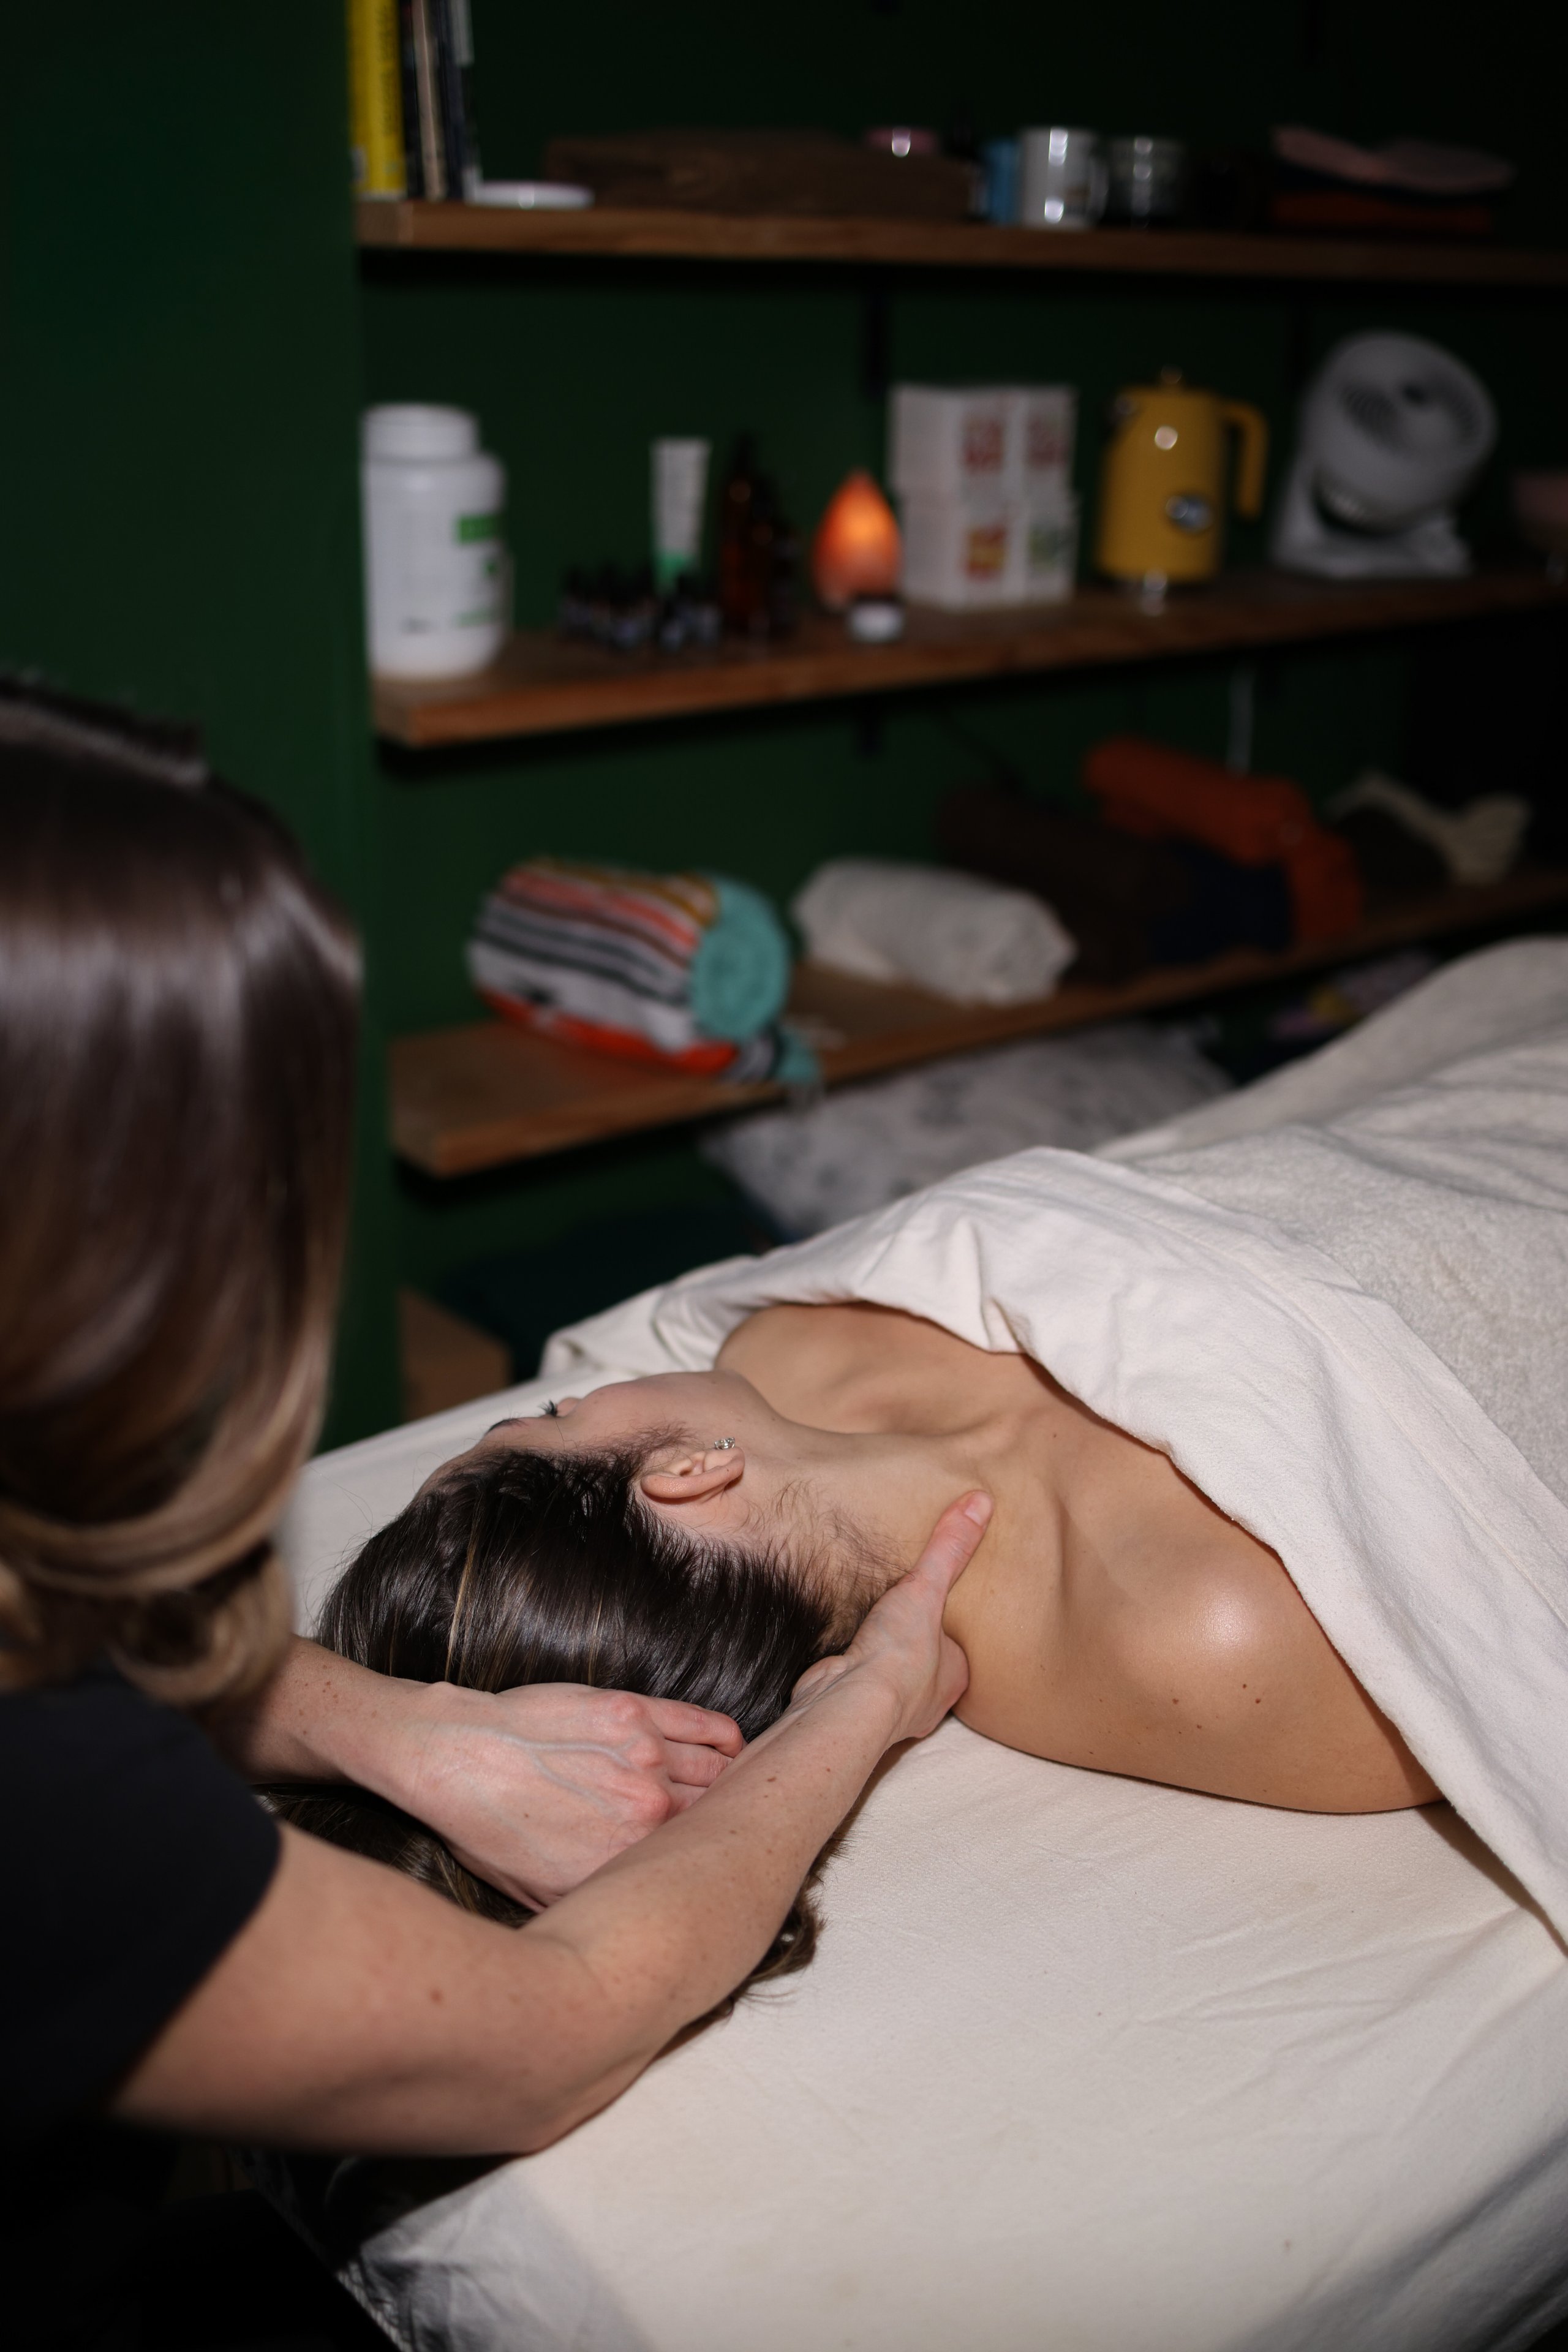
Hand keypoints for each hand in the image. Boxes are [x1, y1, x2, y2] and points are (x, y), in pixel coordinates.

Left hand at [395, 1681, 743, 1909]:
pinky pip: (701, 1722)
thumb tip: (633, 1908)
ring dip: (738, 1778)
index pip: (702, 1863)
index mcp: (630, 1861)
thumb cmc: (489, 1830)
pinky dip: (726, 1735)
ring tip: (748, 1783)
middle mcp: (649, 1809)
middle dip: (735, 1822)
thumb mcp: (543, 1895)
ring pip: (720, 1769)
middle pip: (720, 1815)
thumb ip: (602, 1899)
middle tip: (747, 1823)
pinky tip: (733, 1743)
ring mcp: (645, 1754)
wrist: (453, 1759)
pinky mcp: (634, 1710)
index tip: (721, 1858)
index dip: (713, 1861)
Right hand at [788, 1490, 989, 1746]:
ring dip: (883, 1658)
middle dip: (916, 1645)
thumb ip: (949, 1549)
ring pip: (893, 1676)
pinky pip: (859, 1681)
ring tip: (875, 1629)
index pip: (958, 1647)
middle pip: (927, 1664)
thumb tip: (983, 1501)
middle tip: (905, 1616)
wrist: (847, 1703)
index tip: (937, 1607)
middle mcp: (928, 1700)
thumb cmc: (898, 1655)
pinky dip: (854, 1667)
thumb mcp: (927, 1589)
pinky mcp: (855, 1707)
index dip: (948, 1627)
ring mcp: (890, 1709)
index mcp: (955, 1677)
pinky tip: (846, 1651)